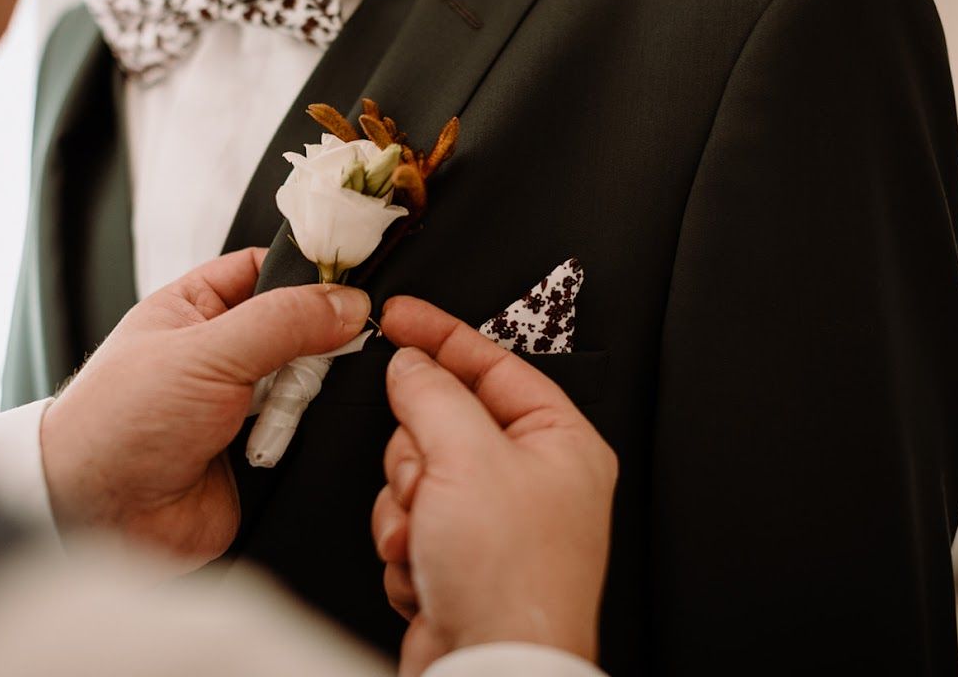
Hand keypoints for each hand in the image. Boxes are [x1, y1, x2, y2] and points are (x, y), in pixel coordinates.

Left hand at [40, 247, 368, 566]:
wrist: (98, 518)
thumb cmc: (115, 425)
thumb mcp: (204, 352)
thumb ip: (282, 321)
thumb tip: (346, 304)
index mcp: (196, 308)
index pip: (268, 269)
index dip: (309, 273)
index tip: (351, 284)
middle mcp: (221, 354)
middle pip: (299, 329)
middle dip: (315, 345)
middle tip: (315, 359)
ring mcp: (241, 407)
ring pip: (308, 386)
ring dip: (302, 400)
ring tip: (274, 417)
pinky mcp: (258, 456)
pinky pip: (307, 439)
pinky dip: (304, 441)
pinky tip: (280, 445)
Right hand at [371, 297, 617, 675]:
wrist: (490, 670)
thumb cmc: (511, 580)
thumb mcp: (467, 458)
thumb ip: (432, 394)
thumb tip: (410, 364)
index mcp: (558, 442)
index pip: (492, 364)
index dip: (440, 335)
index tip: (398, 316)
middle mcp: (531, 479)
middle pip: (442, 421)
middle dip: (419, 456)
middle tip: (429, 482)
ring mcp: (494, 520)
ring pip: (416, 471)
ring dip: (407, 506)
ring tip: (429, 537)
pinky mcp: (459, 556)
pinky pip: (407, 518)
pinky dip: (405, 542)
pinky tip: (427, 568)